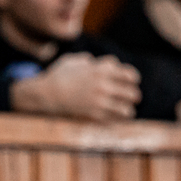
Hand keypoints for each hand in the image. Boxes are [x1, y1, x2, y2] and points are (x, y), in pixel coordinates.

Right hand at [9, 52, 140, 120]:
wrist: (47, 93)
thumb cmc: (58, 75)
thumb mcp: (74, 61)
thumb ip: (88, 60)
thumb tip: (93, 61)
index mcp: (102, 70)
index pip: (130, 75)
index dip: (133, 79)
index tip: (133, 82)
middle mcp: (104, 85)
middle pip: (132, 93)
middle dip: (133, 95)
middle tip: (132, 98)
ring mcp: (100, 101)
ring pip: (127, 109)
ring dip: (128, 110)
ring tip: (126, 111)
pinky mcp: (94, 114)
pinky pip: (114, 120)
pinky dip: (118, 119)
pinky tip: (117, 118)